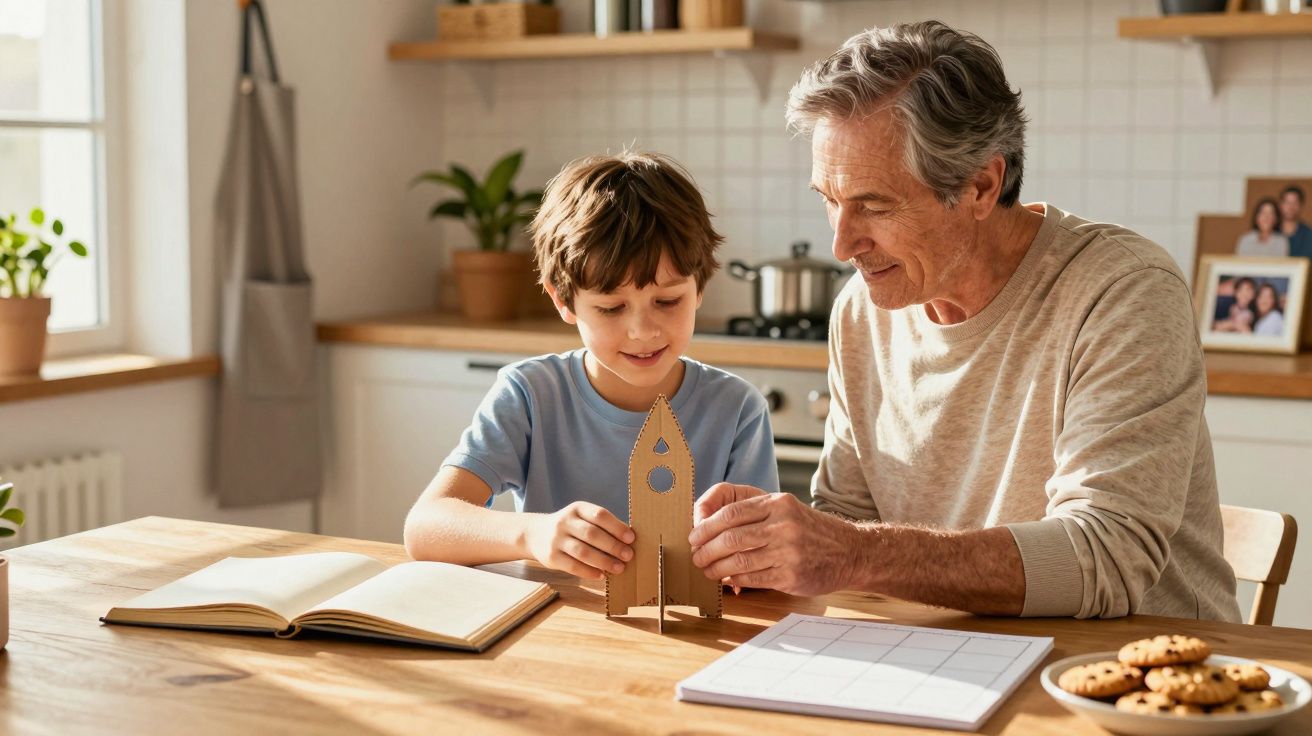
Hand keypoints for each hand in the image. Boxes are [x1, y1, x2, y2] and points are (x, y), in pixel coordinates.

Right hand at [525, 502, 634, 579]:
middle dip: (613, 546)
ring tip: (619, 568)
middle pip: (592, 534)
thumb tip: (628, 540)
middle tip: (628, 555)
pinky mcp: (551, 557)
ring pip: (583, 552)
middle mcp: (565, 521)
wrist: (535, 533)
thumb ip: (601, 526)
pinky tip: (601, 575)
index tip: (631, 538)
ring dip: (604, 561)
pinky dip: (589, 572)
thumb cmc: (569, 527)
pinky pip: (573, 566)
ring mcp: (556, 539)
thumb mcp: (581, 517)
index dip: (617, 527)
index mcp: (577, 509)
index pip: (599, 515)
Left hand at [689, 485, 862, 595]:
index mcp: (777, 503)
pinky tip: (728, 580)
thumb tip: (709, 524)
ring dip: (716, 568)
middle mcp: (783, 525)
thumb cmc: (810, 530)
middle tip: (696, 557)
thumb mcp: (785, 508)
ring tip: (708, 571)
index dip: (705, 527)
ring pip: (738, 561)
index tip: (694, 537)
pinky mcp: (791, 575)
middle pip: (730, 538)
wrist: (850, 551)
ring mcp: (788, 552)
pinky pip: (753, 578)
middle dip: (706, 550)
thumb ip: (752, 512)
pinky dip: (735, 580)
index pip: (730, 513)